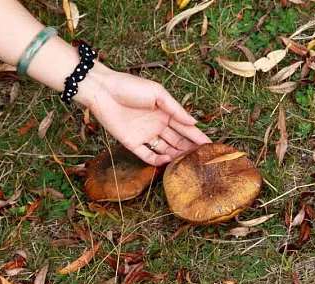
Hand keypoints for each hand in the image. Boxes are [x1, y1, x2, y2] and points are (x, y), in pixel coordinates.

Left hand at [76, 65, 210, 165]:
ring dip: (176, 158)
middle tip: (203, 161)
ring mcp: (145, 136)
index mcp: (166, 113)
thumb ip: (176, 109)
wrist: (102, 90)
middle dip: (190, 151)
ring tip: (188, 166)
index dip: (199, 138)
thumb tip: (195, 122)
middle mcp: (158, 126)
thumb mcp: (157, 94)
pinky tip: (167, 162)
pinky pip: (147, 156)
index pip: (187, 129)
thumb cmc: (130, 87)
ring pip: (166, 151)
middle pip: (178, 142)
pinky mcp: (132, 143)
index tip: (212, 147)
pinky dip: (157, 161)